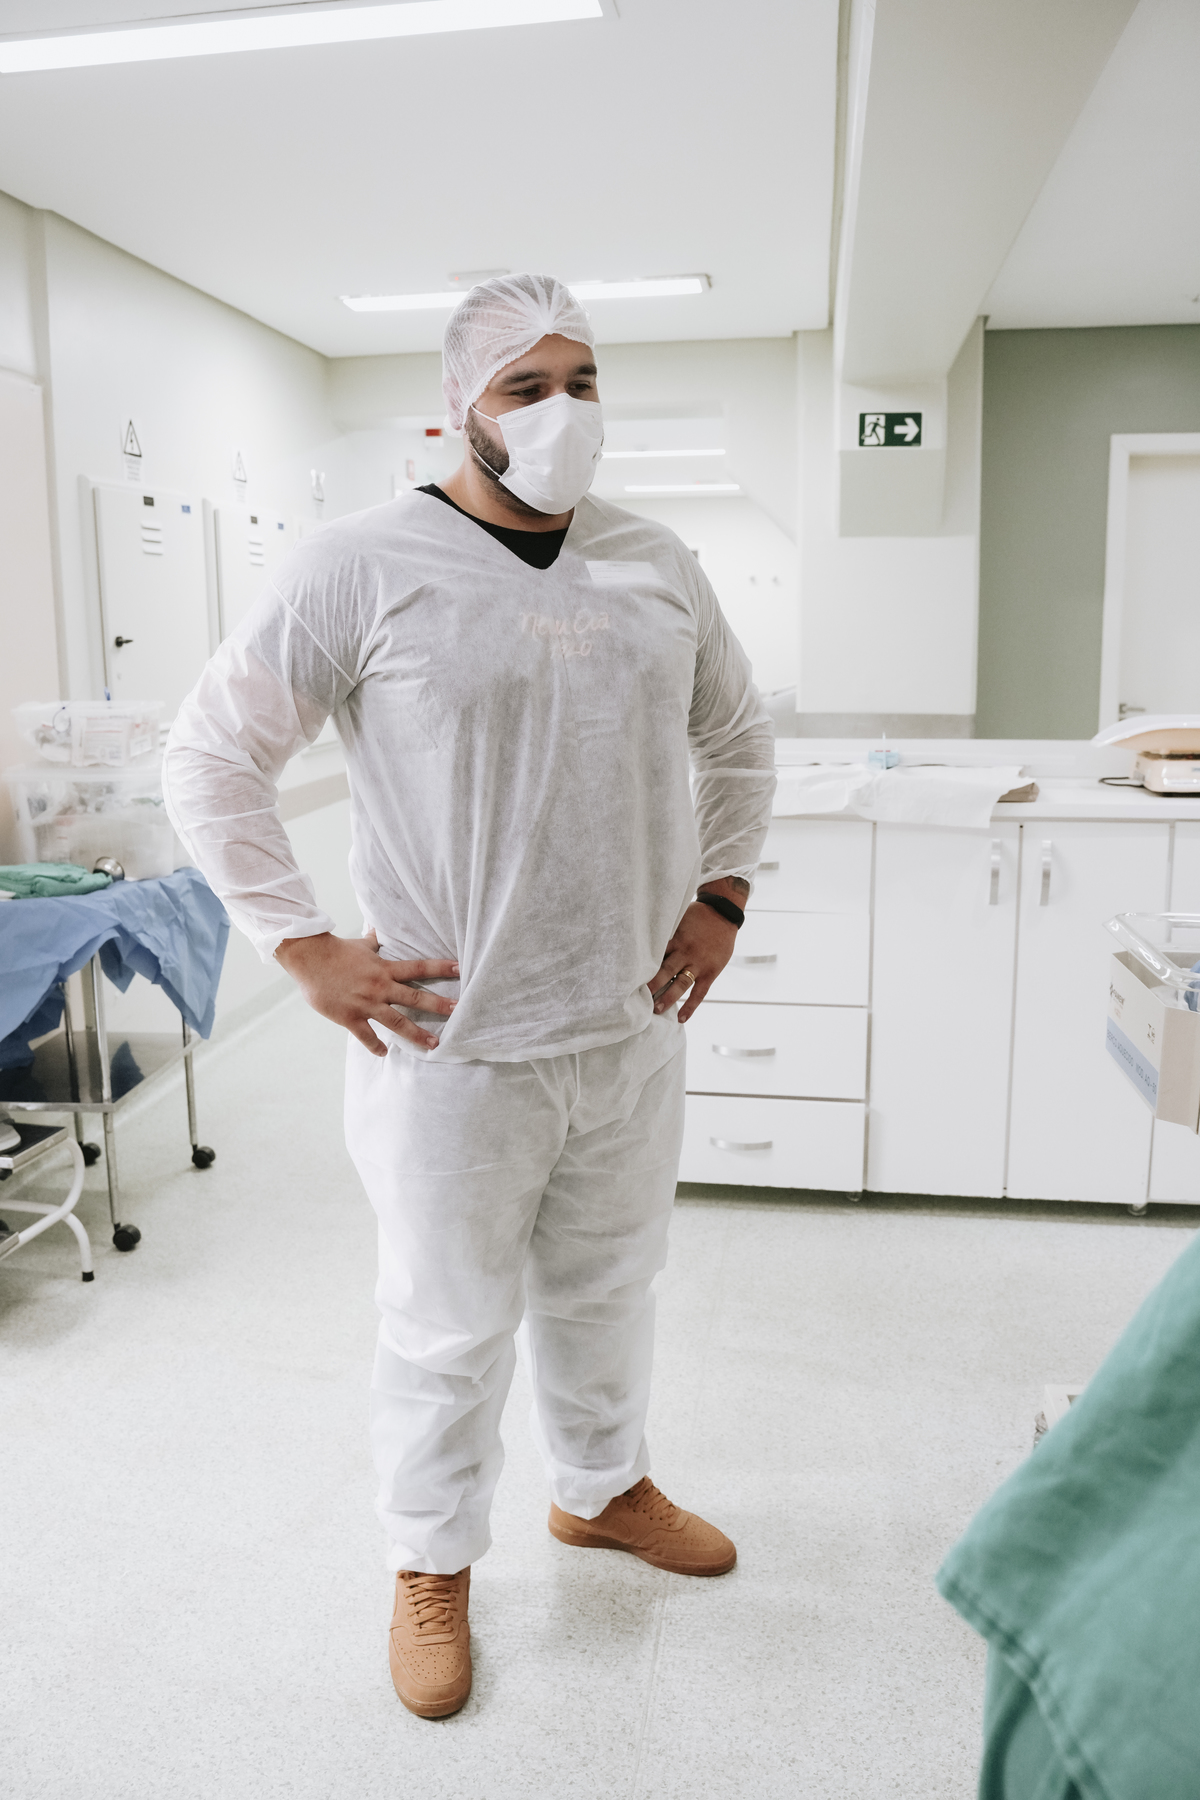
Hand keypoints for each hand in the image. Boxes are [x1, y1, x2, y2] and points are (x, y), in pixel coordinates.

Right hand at [275, 930, 458, 1056]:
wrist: (308, 959)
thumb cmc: (335, 951)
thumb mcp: (360, 944)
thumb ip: (374, 940)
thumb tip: (379, 927)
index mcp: (384, 969)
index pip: (419, 967)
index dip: (441, 968)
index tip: (460, 970)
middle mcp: (379, 987)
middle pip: (415, 997)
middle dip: (438, 1005)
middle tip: (458, 1011)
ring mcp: (366, 1004)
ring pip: (396, 1022)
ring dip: (416, 1034)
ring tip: (434, 1044)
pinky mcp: (350, 1017)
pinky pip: (366, 1036)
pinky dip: (376, 1046)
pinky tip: (384, 1053)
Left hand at [649, 901, 737, 1023]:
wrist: (723, 912)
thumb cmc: (697, 915)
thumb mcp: (678, 920)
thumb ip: (666, 935)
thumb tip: (645, 944)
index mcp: (675, 940)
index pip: (655, 956)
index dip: (642, 967)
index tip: (629, 979)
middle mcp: (685, 953)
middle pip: (665, 971)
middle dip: (651, 985)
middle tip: (638, 998)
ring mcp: (698, 964)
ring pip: (681, 983)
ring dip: (668, 998)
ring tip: (656, 1010)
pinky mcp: (710, 972)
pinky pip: (699, 993)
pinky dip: (690, 1006)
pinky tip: (681, 1018)